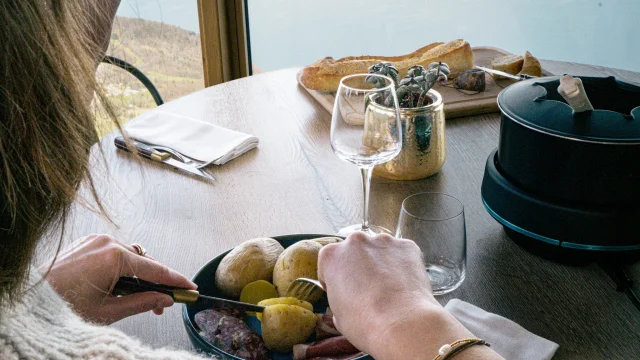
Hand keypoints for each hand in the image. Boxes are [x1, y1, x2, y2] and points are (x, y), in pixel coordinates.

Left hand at [39, 234, 196, 323]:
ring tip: (132, 298)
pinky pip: (113, 251)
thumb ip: (143, 303)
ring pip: (129, 256)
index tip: (189, 287)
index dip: (175, 280)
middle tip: (161, 304)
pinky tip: (115, 285)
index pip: (155, 269)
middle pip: (144, 262)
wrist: (30, 302)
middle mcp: (106, 242)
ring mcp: (95, 240)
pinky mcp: (86, 242)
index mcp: (113, 257)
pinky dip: (120, 267)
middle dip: (153, 283)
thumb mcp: (108, 311)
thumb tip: (165, 299)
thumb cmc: (62, 308)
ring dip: (136, 275)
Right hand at [318, 233, 501, 359]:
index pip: (330, 261)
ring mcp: (384, 240)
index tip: (348, 292)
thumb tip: (350, 295)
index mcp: (332, 256)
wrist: (403, 323)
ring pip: (380, 249)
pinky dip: (403, 264)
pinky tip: (406, 285)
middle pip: (356, 250)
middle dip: (362, 267)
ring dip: (383, 264)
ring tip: (392, 290)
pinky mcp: (408, 245)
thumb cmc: (368, 323)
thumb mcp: (340, 314)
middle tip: (371, 291)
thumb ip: (340, 294)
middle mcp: (356, 240)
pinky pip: (401, 251)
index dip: (340, 279)